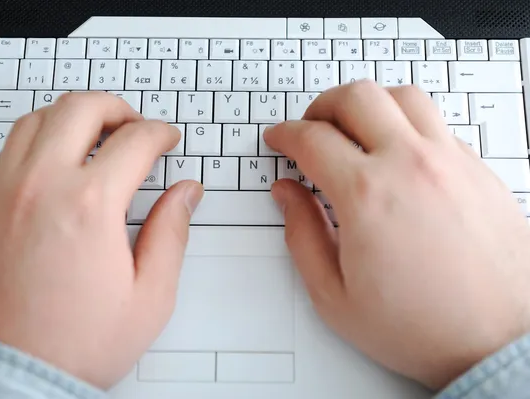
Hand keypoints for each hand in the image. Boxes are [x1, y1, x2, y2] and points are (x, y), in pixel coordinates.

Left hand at [0, 92, 202, 388]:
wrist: (8, 373)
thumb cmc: (73, 344)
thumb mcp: (149, 297)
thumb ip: (171, 233)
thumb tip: (185, 194)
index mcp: (89, 206)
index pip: (134, 141)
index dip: (160, 133)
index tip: (166, 140)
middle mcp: (41, 186)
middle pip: (81, 110)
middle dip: (118, 108)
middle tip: (134, 125)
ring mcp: (4, 191)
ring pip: (38, 118)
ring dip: (74, 116)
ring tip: (95, 134)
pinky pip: (9, 146)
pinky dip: (39, 136)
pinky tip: (54, 158)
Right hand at [265, 81, 529, 389]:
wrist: (499, 342)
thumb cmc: (423, 328)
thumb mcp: (335, 296)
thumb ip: (302, 236)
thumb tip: (288, 196)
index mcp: (367, 195)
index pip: (312, 139)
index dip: (285, 134)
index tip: (280, 139)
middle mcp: (411, 166)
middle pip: (356, 98)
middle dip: (321, 106)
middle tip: (311, 126)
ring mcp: (451, 162)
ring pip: (403, 97)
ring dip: (368, 104)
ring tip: (355, 127)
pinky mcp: (478, 170)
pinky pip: (436, 124)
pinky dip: (406, 125)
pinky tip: (398, 153)